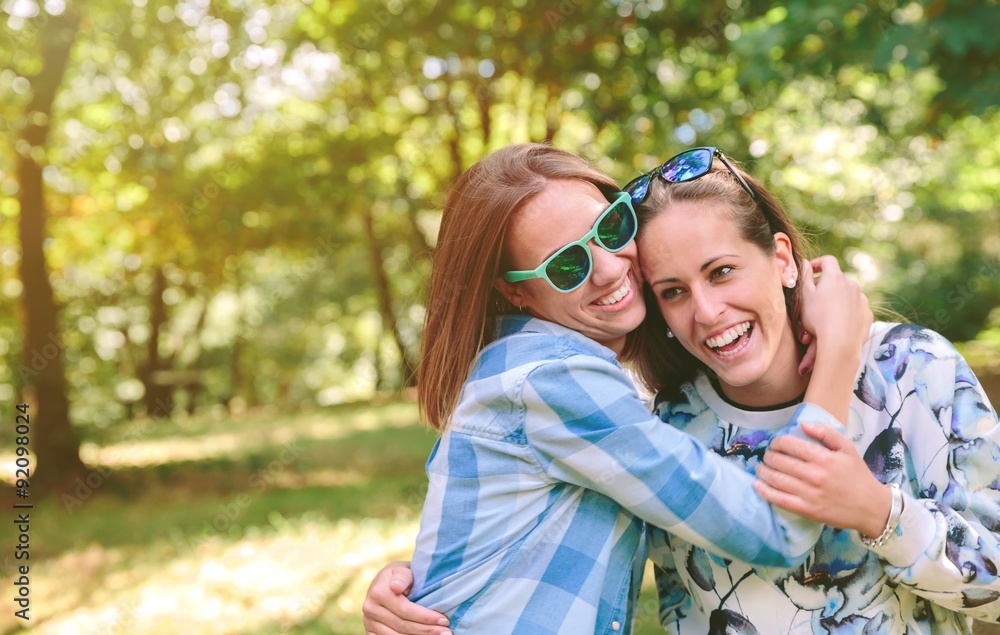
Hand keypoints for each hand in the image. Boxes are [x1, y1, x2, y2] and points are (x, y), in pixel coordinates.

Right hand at [361, 561, 451, 634]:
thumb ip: (402, 577)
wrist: (384, 582)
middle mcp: (370, 608)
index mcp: (378, 592)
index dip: (425, 617)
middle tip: (446, 632)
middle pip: (402, 625)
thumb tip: (396, 587)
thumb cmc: (400, 575)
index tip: (443, 620)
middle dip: (426, 630)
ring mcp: (368, 622)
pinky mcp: (370, 632)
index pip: (405, 609)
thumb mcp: (403, 570)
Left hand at [753, 422, 891, 536]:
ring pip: (776, 480)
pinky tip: (758, 485)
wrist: (871, 508)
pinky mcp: (807, 510)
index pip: (790, 445)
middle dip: (768, 456)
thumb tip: (803, 425)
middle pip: (779, 461)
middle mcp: (814, 475)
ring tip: (761, 468)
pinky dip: (764, 491)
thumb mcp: (847, 449)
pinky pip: (779, 499)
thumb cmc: (858, 476)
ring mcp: (809, 494)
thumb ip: (826, 433)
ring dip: (763, 472)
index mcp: (824, 458)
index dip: (777, 442)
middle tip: (767, 456)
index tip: (775, 443)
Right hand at [796, 256, 872, 375]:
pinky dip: (847, 311)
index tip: (809, 272)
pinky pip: (855, 308)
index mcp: (835, 277)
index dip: (817, 263)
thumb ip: (804, 276)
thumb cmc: (818, 317)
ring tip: (825, 313)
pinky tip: (838, 322)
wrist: (840, 342)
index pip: (827, 260)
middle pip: (837, 279)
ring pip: (847, 294)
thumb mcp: (804, 295)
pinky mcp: (867, 313)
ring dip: (836, 298)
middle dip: (825, 285)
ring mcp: (861, 299)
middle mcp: (852, 284)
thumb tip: (805, 262)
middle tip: (813, 297)